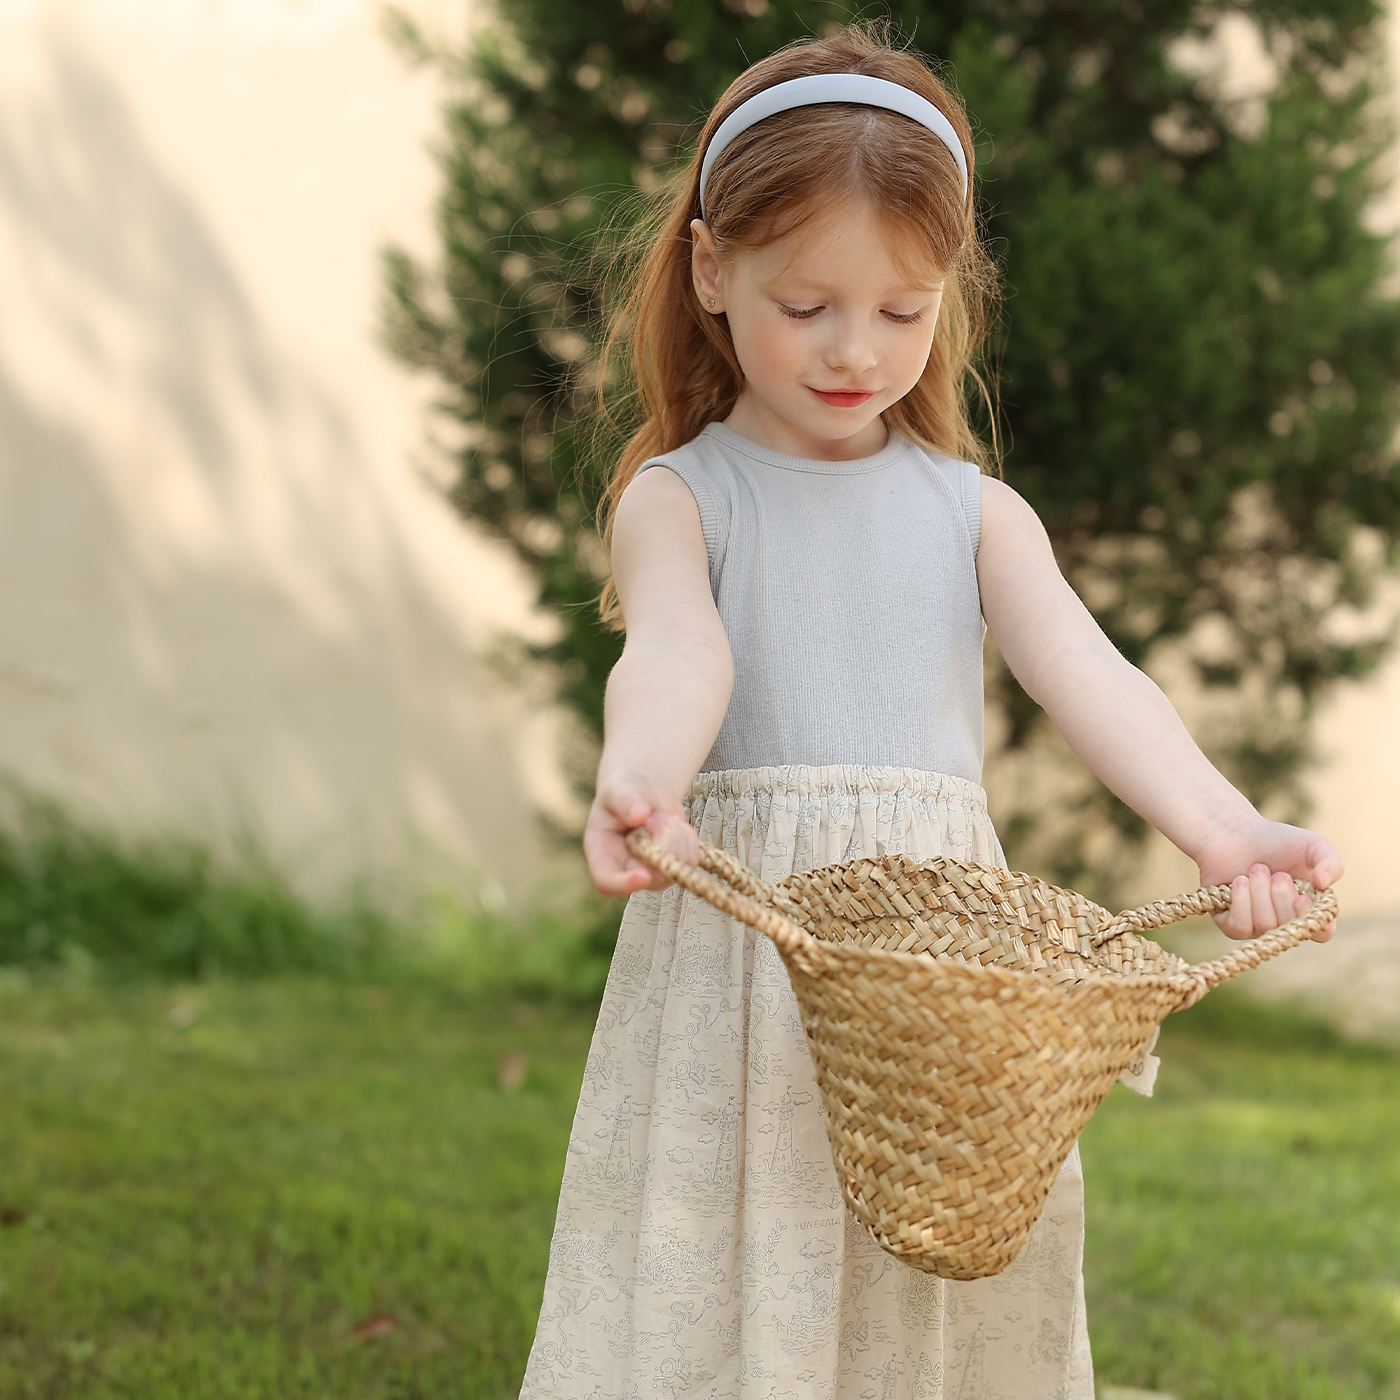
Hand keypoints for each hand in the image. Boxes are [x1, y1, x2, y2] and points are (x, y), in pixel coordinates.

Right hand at [583, 770, 697, 895]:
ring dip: (674, 836)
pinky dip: (687, 838)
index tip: (643, 875)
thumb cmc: (623, 791)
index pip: (606, 882)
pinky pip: (689, 861)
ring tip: (660, 816)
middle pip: (650, 876)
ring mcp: (650, 873)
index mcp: (601, 854)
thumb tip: (639, 814)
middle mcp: (624, 870)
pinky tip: (674, 823)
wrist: (644, 795)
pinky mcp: (672, 867)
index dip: (624, 884)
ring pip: (673, 868)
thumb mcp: (618, 789)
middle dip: (660, 843)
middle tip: (654, 815)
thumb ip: (625, 800)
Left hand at [1194, 815, 1342, 941]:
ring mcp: (1257, 925)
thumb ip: (1331, 862)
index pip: (1321, 932)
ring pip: (1264, 925)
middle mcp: (1284, 921)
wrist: (1233, 833)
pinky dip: (1241, 901)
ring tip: (1257, 869)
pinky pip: (1239, 927)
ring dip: (1260, 892)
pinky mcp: (1230, 923)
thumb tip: (1324, 884)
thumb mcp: (1312, 845)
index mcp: (1309, 908)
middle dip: (1281, 896)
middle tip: (1277, 873)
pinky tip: (1239, 881)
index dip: (1311, 918)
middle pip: (1290, 928)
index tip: (1301, 896)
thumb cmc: (1275, 840)